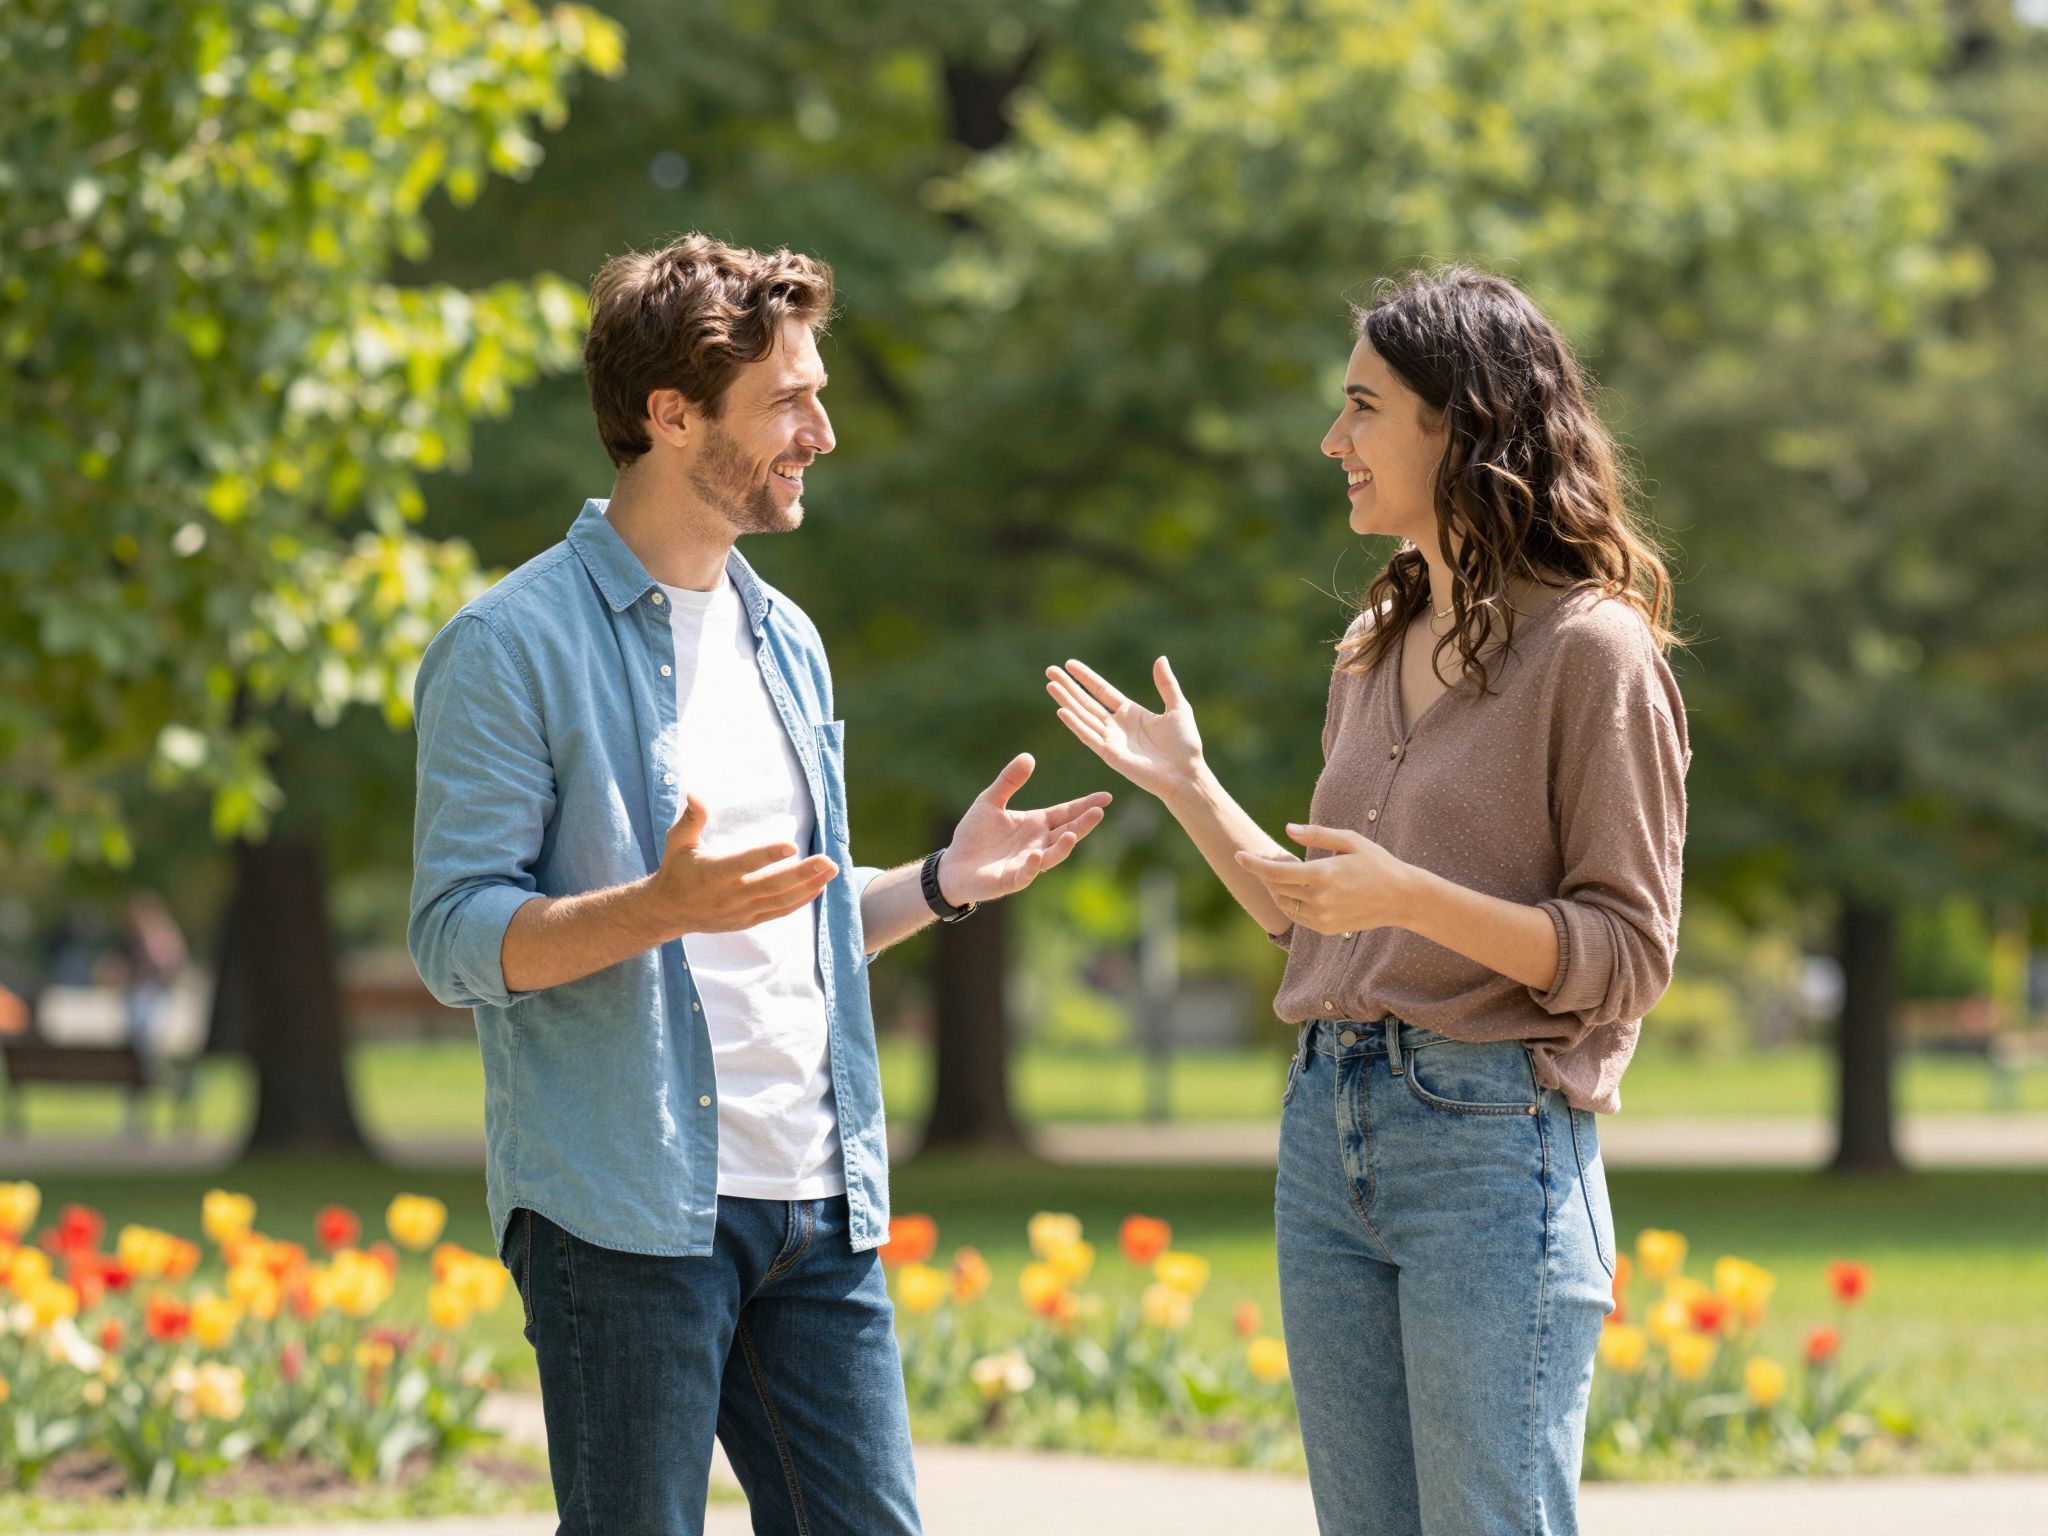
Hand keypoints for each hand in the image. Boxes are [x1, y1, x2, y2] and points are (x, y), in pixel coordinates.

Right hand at [645, 795, 838, 935]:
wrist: (669, 911)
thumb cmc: (676, 869)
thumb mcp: (678, 842)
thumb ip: (691, 819)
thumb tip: (695, 793)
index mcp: (714, 873)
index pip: (745, 863)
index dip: (768, 855)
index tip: (792, 846)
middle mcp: (730, 895)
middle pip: (772, 885)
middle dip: (803, 873)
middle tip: (828, 860)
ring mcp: (741, 911)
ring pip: (781, 900)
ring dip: (809, 886)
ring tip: (832, 870)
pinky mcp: (748, 920)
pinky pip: (779, 912)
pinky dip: (800, 901)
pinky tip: (819, 887)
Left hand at [940, 753, 1111, 904]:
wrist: (953, 865)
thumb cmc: (974, 834)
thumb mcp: (990, 801)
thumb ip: (1009, 781)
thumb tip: (1029, 756)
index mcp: (1036, 824)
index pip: (1066, 813)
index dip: (1085, 806)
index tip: (1106, 797)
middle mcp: (1038, 843)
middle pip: (1066, 832)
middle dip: (1082, 824)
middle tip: (1098, 813)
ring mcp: (1027, 863)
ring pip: (1052, 855)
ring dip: (1063, 847)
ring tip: (1072, 835)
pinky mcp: (1011, 879)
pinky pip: (1025, 874)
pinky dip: (1031, 866)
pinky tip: (1035, 856)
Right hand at [1045, 656, 1203, 800]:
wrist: (1185, 773)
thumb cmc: (1185, 745)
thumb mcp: (1177, 707)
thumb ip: (1166, 684)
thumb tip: (1160, 658)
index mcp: (1131, 713)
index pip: (1102, 691)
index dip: (1086, 678)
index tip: (1070, 664)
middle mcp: (1116, 725)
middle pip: (1086, 701)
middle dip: (1068, 686)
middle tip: (1050, 671)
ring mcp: (1111, 740)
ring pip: (1083, 716)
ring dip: (1066, 700)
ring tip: (1050, 685)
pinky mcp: (1110, 754)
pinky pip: (1089, 737)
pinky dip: (1075, 724)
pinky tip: (1061, 711)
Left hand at [1234, 823, 1419, 935]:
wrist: (1402, 898)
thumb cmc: (1376, 863)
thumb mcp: (1349, 840)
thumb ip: (1316, 834)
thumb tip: (1287, 829)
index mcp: (1322, 874)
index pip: (1276, 872)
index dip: (1254, 864)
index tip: (1239, 855)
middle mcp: (1319, 899)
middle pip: (1276, 887)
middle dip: (1265, 873)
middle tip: (1268, 859)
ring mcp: (1322, 917)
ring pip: (1283, 904)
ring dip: (1276, 889)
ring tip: (1282, 873)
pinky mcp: (1326, 929)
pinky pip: (1297, 916)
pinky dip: (1289, 903)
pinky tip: (1295, 890)